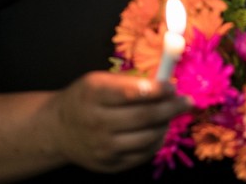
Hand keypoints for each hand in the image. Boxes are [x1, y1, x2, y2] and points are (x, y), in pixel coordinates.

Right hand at [49, 72, 190, 172]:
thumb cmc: (84, 99)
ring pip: (148, 137)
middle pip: (144, 116)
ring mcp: (103, 147)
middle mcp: (96, 122)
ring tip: (170, 116)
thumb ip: (128, 82)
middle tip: (187, 101)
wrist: (58, 130)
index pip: (133, 92)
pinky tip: (158, 130)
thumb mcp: (97, 81)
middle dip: (171, 108)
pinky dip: (156, 141)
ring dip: (166, 125)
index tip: (172, 86)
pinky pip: (143, 154)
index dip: (158, 90)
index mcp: (93, 94)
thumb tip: (165, 83)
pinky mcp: (109, 165)